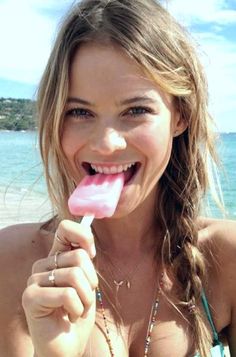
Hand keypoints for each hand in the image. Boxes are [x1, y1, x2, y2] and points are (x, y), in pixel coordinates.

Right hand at [22, 220, 97, 356]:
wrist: (67, 346)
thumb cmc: (78, 312)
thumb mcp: (87, 283)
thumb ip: (85, 262)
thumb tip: (89, 244)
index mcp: (57, 258)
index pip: (65, 229)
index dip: (84, 235)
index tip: (92, 253)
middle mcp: (43, 265)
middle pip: (80, 256)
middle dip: (91, 281)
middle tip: (84, 297)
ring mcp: (34, 280)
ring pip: (75, 275)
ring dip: (86, 298)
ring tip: (77, 309)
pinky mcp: (31, 297)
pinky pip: (67, 294)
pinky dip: (77, 308)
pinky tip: (69, 316)